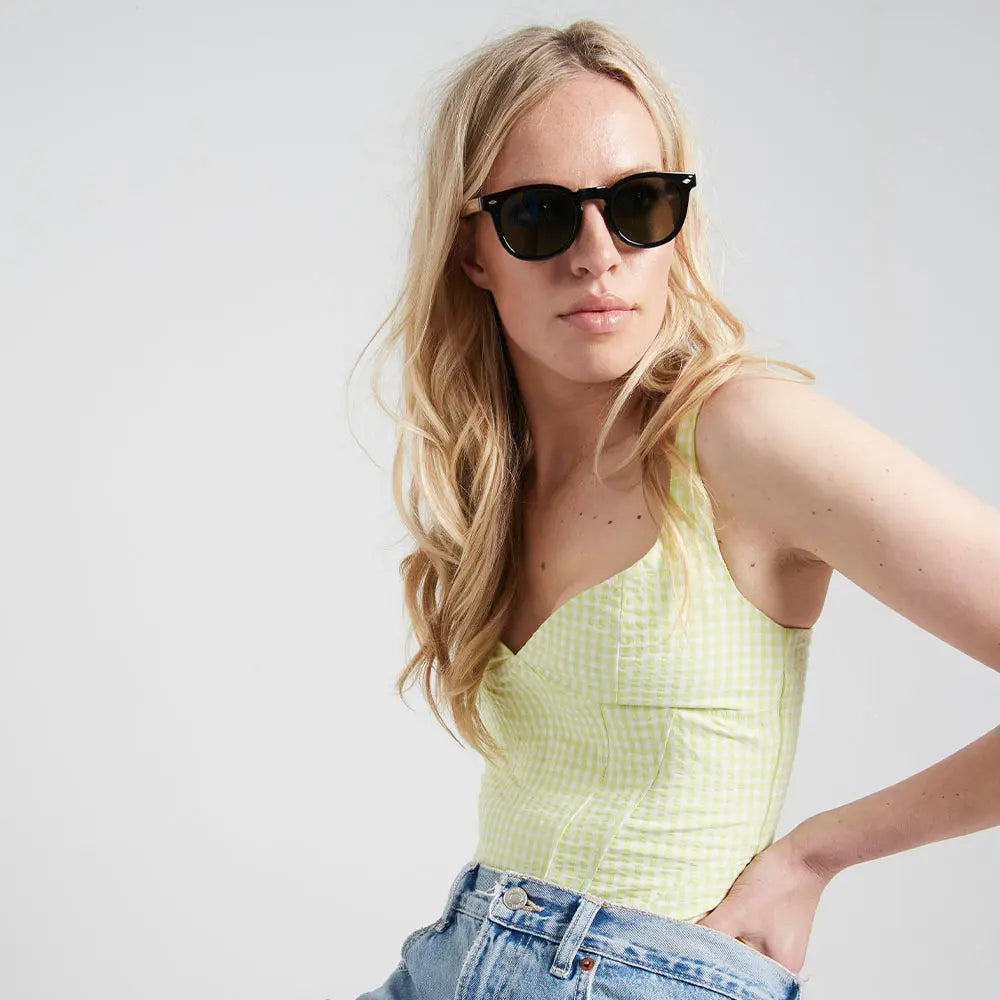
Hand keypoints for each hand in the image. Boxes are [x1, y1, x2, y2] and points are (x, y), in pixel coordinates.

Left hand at [693, 833, 833, 976]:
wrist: (800, 855)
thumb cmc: (777, 883)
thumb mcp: (735, 911)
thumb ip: (709, 931)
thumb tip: (683, 940)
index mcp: (779, 968)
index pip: (738, 975)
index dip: (714, 962)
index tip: (693, 949)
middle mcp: (782, 962)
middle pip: (740, 961)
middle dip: (719, 947)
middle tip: (701, 931)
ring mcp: (779, 942)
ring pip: (741, 944)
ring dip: (726, 933)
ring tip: (714, 918)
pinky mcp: (775, 925)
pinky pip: (748, 932)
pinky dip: (734, 924)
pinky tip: (726, 912)